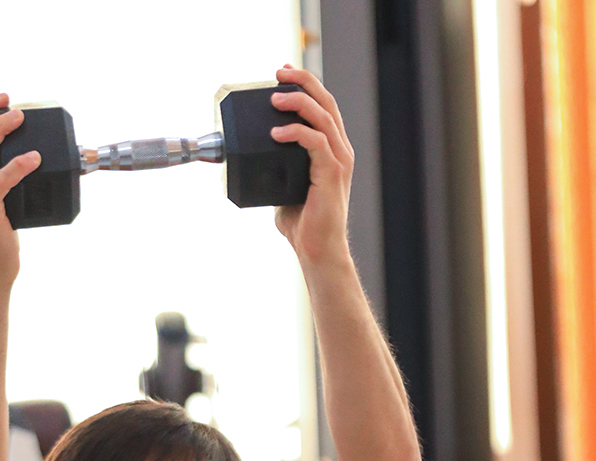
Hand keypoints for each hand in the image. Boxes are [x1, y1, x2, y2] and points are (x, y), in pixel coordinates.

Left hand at [268, 66, 353, 268]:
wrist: (318, 251)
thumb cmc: (305, 226)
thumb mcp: (286, 191)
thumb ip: (278, 173)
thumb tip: (255, 165)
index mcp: (332, 150)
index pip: (322, 107)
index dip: (305, 86)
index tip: (283, 74)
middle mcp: (340, 150)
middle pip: (325, 102)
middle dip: (302, 82)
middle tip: (279, 73)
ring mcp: (339, 160)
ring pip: (322, 116)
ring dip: (297, 102)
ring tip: (274, 99)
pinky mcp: (332, 173)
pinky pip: (316, 141)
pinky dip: (295, 133)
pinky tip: (276, 133)